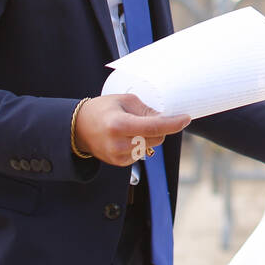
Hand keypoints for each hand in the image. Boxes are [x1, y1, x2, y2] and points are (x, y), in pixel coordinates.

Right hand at [74, 93, 190, 166]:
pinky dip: (142, 143)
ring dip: (150, 135)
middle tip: (149, 116)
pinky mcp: (120, 164)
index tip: (186, 118)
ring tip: (131, 126)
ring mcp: (119, 156)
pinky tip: (128, 137)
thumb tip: (166, 119)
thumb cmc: (102, 110)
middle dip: (161, 127)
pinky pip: (142, 153)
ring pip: (152, 146)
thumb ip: (147, 110)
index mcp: (119, 125)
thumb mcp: (125, 101)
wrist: (79, 128)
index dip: (174, 123)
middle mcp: (119, 144)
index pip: (154, 127)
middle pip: (157, 137)